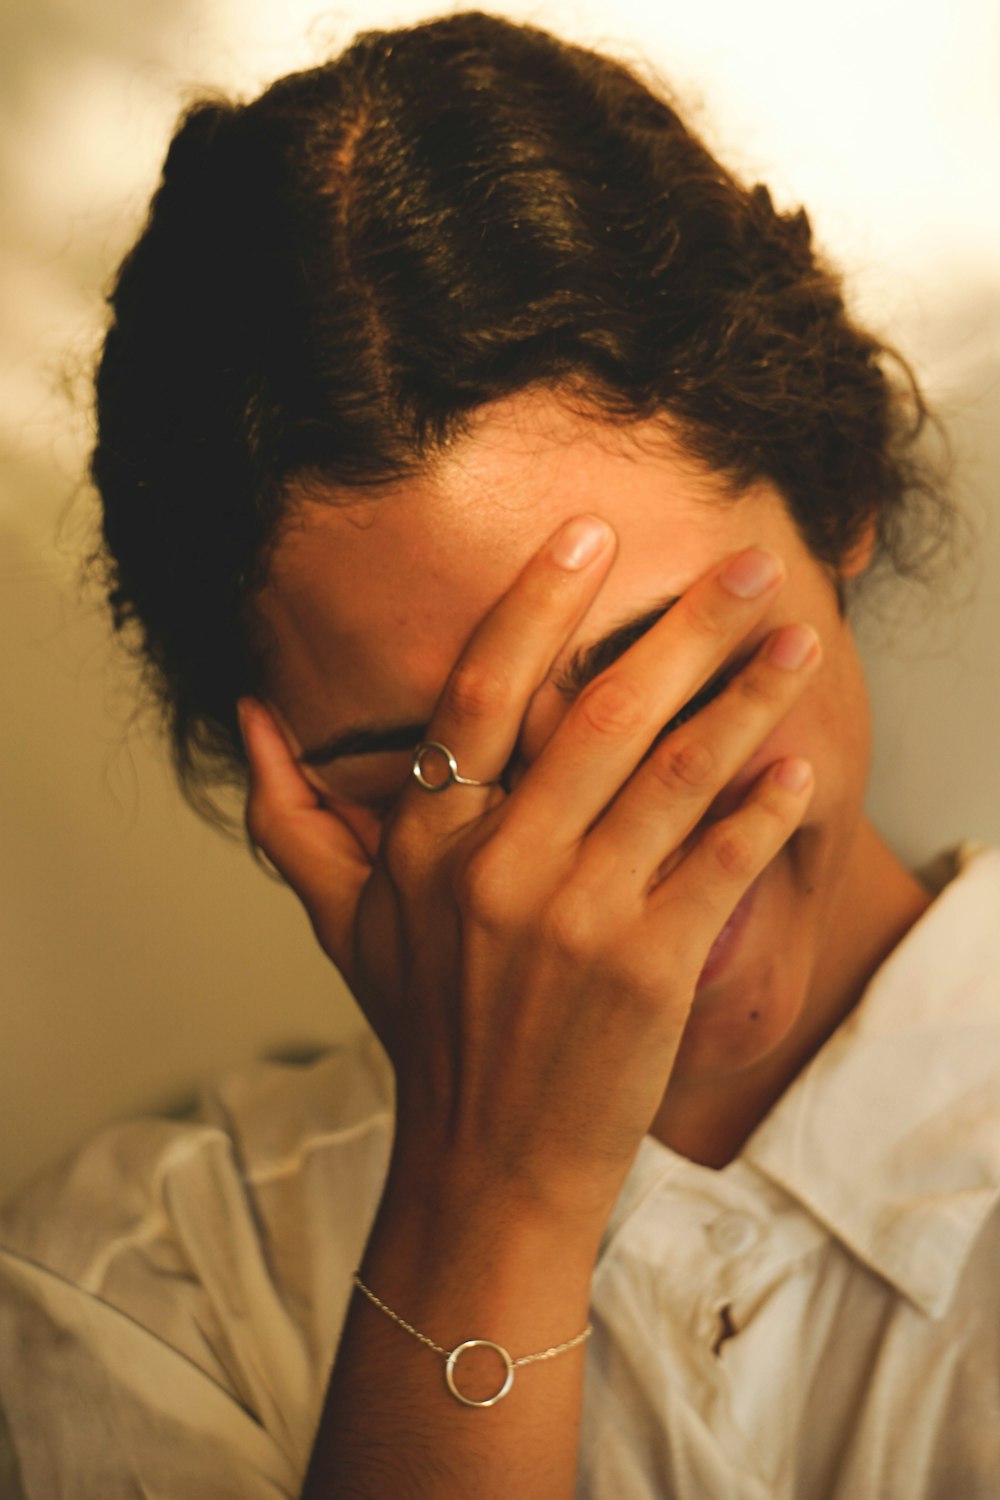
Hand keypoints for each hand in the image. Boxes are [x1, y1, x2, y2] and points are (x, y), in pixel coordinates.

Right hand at [240, 517, 817, 1227]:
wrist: (488, 1162)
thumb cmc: (427, 1031)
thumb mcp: (342, 923)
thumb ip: (292, 817)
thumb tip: (250, 719)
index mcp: (428, 844)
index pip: (483, 693)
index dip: (538, 604)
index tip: (590, 534)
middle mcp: (500, 870)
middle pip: (602, 714)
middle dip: (684, 628)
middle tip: (743, 563)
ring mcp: (577, 920)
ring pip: (677, 774)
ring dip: (747, 696)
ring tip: (795, 634)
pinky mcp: (648, 972)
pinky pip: (718, 865)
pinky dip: (763, 808)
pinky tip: (798, 761)